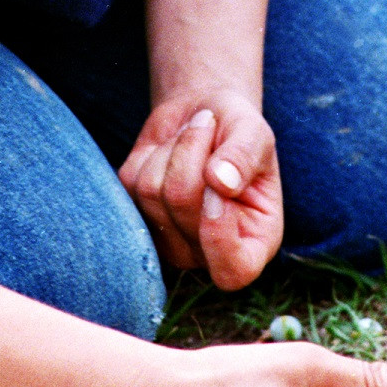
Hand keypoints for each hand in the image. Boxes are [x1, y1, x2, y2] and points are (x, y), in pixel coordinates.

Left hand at [118, 91, 282, 289]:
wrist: (207, 115)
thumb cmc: (238, 129)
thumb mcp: (254, 134)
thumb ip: (244, 157)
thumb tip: (220, 182)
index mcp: (253, 242)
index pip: (234, 271)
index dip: (219, 235)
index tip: (218, 186)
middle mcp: (208, 251)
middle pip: (181, 207)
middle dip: (192, 152)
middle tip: (209, 122)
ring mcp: (169, 239)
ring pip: (152, 192)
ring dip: (174, 148)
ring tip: (195, 133)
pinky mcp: (137, 217)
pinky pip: (132, 182)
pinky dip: (152, 152)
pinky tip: (173, 148)